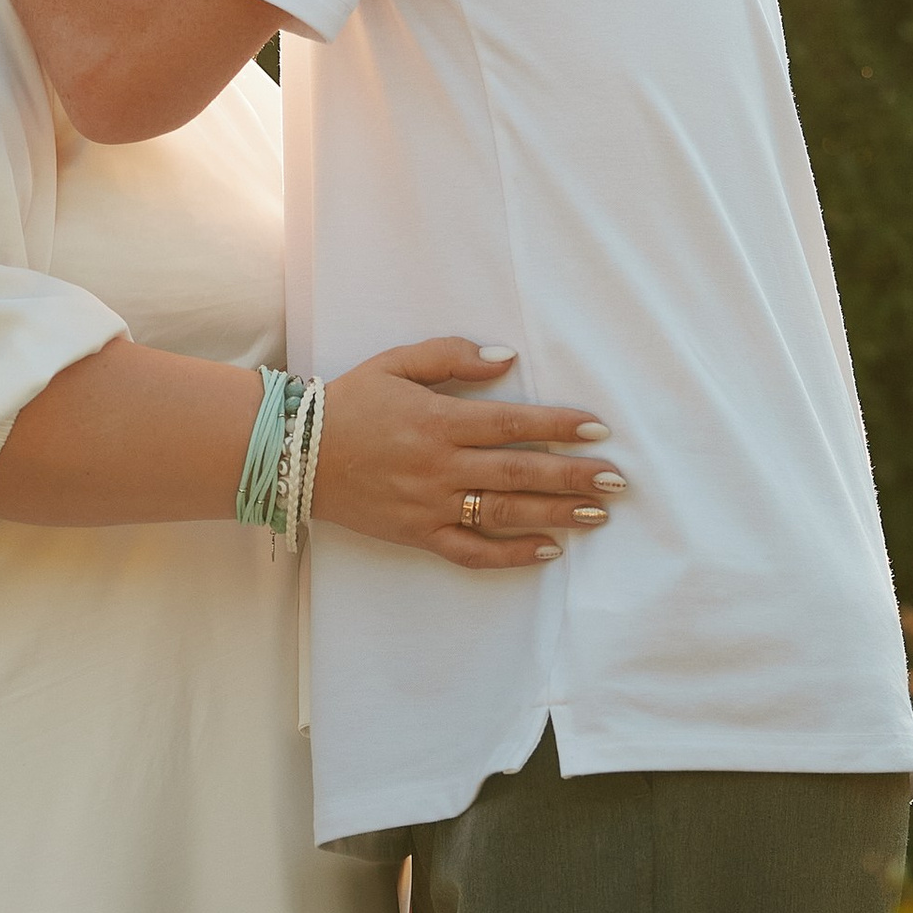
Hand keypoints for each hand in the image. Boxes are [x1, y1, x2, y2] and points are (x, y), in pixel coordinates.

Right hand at [315, 344, 615, 569]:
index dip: (559, 426)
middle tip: (616, 480)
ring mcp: (430, 504)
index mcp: (438, 420)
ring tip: (599, 515)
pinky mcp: (418, 534)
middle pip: (520, 472)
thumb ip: (452, 357)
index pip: (513, 424)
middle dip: (573, 476)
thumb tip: (507, 360)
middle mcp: (440, 466)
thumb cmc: (349, 403)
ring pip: (504, 512)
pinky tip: (547, 551)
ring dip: (556, 514)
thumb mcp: (396, 363)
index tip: (598, 430)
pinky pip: (471, 551)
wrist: (295, 455)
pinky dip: (510, 555)